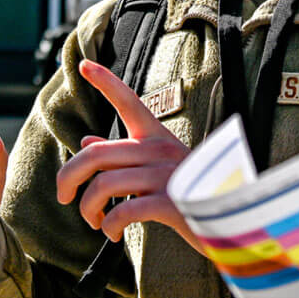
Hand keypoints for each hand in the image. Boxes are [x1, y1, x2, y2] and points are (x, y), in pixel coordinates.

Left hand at [54, 59, 198, 251]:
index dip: (105, 82)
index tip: (84, 63)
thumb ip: (123, 154)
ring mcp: (165, 175)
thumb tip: (86, 139)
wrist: (234, 220)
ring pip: (103, 185)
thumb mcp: (159, 167)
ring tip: (95, 221)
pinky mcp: (170, 203)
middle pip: (95, 154)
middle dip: (67, 177)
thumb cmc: (192, 193)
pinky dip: (109, 226)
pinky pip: (122, 212)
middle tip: (64, 197)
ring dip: (88, 208)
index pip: (128, 101)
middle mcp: (159, 150)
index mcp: (157, 137)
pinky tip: (112, 234)